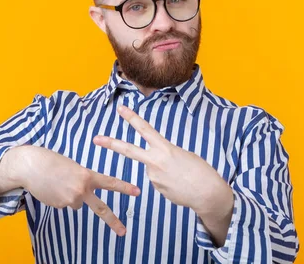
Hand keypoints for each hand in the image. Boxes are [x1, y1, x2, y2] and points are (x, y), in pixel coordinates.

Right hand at [12, 145, 139, 235]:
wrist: (30, 166)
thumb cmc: (52, 162)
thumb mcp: (73, 166)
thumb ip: (83, 179)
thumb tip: (83, 196)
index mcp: (87, 176)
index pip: (110, 183)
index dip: (125, 187)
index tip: (137, 192)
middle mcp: (81, 190)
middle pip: (101, 209)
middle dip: (113, 221)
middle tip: (123, 232)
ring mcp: (70, 200)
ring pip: (77, 203)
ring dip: (70, 195)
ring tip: (59, 183)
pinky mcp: (59, 206)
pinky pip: (65, 203)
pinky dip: (60, 197)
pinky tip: (52, 188)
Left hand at [93, 105, 231, 214]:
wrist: (207, 194)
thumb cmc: (200, 171)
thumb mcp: (183, 154)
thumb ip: (165, 154)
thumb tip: (154, 162)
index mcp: (165, 149)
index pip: (145, 129)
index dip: (131, 118)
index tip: (120, 109)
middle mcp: (155, 162)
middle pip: (128, 150)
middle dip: (111, 143)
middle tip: (96, 138)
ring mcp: (153, 177)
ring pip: (152, 168)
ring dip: (163, 170)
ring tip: (180, 176)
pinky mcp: (156, 189)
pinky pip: (158, 180)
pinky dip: (167, 180)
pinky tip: (179, 184)